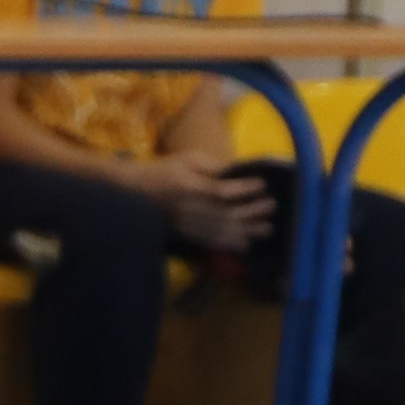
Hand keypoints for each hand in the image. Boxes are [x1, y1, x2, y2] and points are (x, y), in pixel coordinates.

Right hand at [145, 152, 283, 258]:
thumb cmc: (164, 170)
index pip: (220, 191)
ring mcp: (186, 224)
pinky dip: (229, 244)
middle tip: (271, 204)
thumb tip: (240, 174)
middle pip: (225, 213)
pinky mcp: (184, 233)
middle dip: (252, 210)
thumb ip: (213, 167)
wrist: (133, 190)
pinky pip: (209, 241)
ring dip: (247, 231)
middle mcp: (188, 208)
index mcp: (188, 186)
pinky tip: (245, 243)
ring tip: (267, 228)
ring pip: (221, 231)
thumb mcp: (188, 159)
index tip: (262, 183)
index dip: (243, 189)